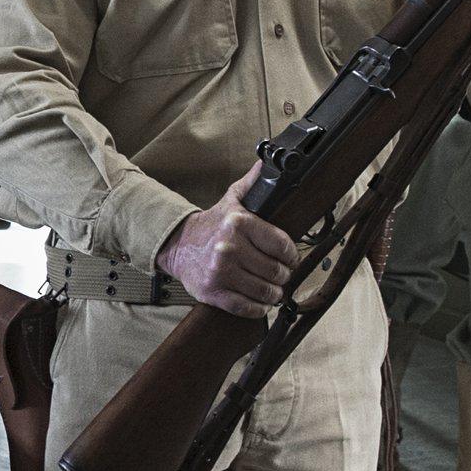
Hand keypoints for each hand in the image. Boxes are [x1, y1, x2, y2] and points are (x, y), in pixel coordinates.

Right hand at [156, 196, 294, 317]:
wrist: (179, 245)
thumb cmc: (212, 224)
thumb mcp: (232, 200)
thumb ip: (253, 183)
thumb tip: (267, 163)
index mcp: (239, 223)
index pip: (281, 245)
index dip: (291, 255)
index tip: (290, 259)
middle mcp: (230, 247)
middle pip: (275, 271)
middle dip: (283, 275)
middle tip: (280, 274)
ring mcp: (221, 272)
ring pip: (264, 291)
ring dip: (274, 292)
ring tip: (273, 288)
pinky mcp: (213, 292)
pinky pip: (247, 307)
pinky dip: (259, 307)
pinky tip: (261, 301)